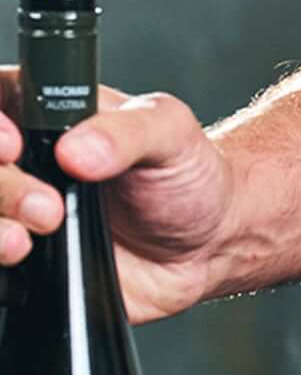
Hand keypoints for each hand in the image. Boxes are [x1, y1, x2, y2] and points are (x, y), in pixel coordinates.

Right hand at [0, 74, 236, 323]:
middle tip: (48, 208)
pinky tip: (24, 264)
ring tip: (26, 242)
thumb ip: (128, 133)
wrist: (207, 244)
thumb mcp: (169, 134)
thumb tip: (78, 151)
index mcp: (38, 111)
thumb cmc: (186, 175)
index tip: (12, 146)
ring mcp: (11, 211)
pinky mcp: (19, 261)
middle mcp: (15, 161)